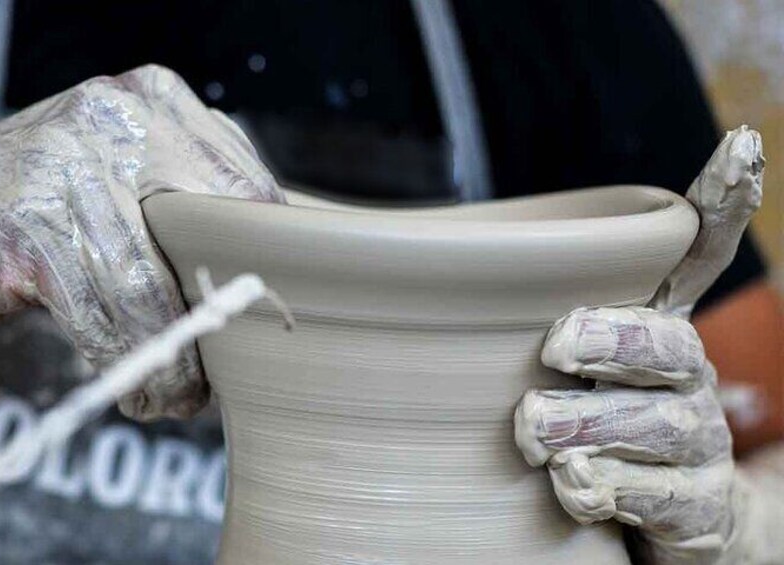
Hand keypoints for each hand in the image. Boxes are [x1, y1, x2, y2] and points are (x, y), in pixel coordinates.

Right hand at [0, 64, 282, 420]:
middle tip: (229, 365)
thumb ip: (192, 193)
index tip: (263, 312)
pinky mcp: (32, 225)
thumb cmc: (50, 202)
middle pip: (207, 238)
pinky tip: (141, 389)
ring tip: (180, 394)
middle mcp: (117, 119)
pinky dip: (126, 363)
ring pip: (149, 288)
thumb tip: (270, 264)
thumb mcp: (127, 170)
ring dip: (171, 358)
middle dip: (221, 315)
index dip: (261, 261)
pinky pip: (101, 314)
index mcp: (157, 100)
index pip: (245, 186)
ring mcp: (68, 166)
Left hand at [515, 126, 763, 563]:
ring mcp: (698, 443)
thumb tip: (496, 277)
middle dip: (613, 338)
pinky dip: (603, 487)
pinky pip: (651, 494)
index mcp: (662, 329)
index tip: (740, 145)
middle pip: (667, 344)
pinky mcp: (695, 505)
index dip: (724, 204)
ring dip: (587, 422)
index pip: (702, 258)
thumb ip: (557, 322)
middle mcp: (691, 378)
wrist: (683, 519)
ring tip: (533, 428)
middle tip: (556, 344)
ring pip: (653, 422)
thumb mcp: (587, 367)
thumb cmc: (609, 422)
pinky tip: (570, 482)